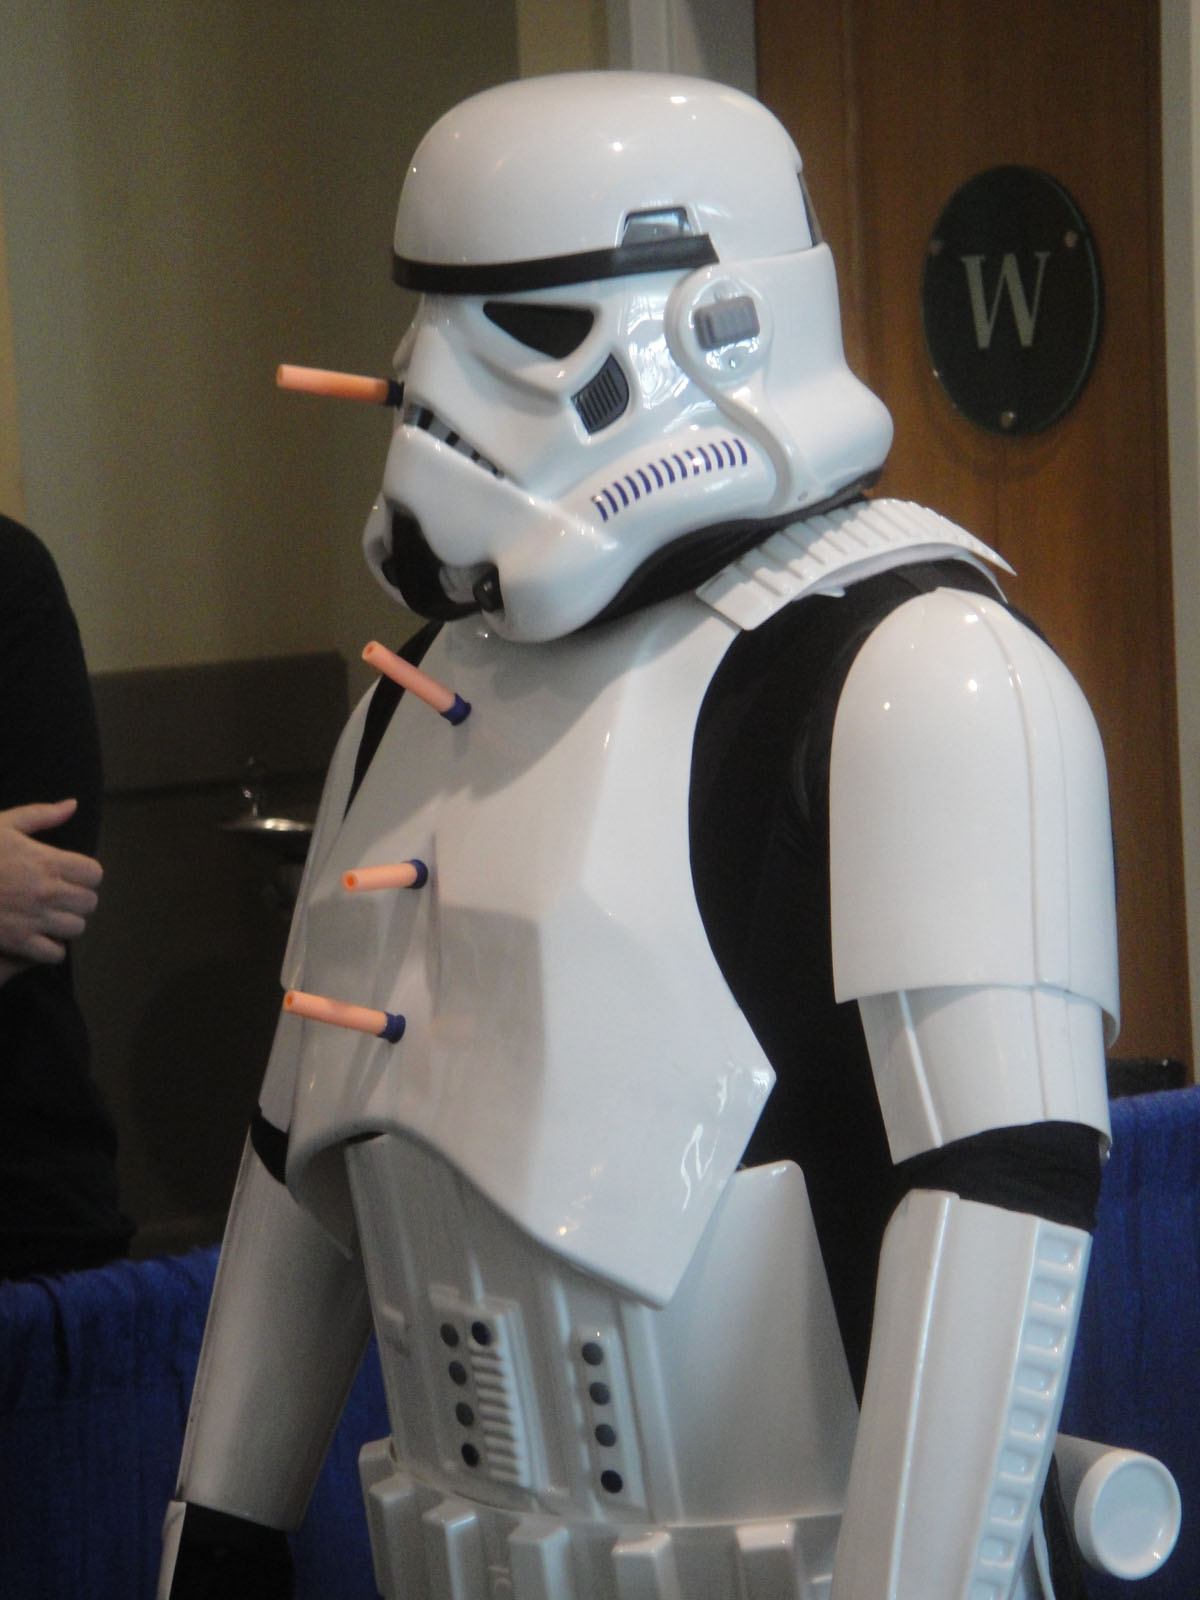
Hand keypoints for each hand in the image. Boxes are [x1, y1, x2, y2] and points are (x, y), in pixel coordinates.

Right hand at [0, 799, 101, 980]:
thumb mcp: (3, 826)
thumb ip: (42, 815)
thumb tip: (73, 804)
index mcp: (46, 861)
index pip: (94, 874)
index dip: (86, 875)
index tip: (72, 876)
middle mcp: (45, 891)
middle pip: (89, 903)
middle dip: (78, 900)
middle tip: (60, 898)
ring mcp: (33, 919)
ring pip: (76, 929)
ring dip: (66, 924)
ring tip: (50, 917)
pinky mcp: (18, 942)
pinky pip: (55, 954)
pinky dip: (51, 948)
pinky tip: (38, 937)